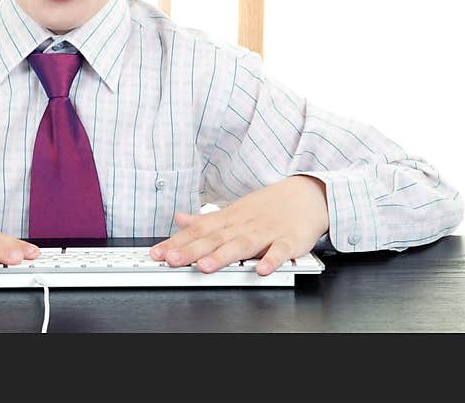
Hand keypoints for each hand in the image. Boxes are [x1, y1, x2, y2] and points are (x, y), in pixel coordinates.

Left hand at [150, 175, 328, 275]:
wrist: (306, 194)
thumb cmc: (268, 206)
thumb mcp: (233, 210)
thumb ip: (205, 219)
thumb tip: (179, 219)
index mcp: (229, 219)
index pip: (198, 231)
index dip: (177, 242)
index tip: (158, 253)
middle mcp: (243, 225)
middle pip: (214, 239)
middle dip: (192, 250)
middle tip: (172, 259)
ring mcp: (266, 232)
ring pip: (242, 244)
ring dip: (223, 255)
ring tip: (205, 266)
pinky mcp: (289, 240)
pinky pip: (280, 251)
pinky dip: (271, 260)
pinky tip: (261, 270)